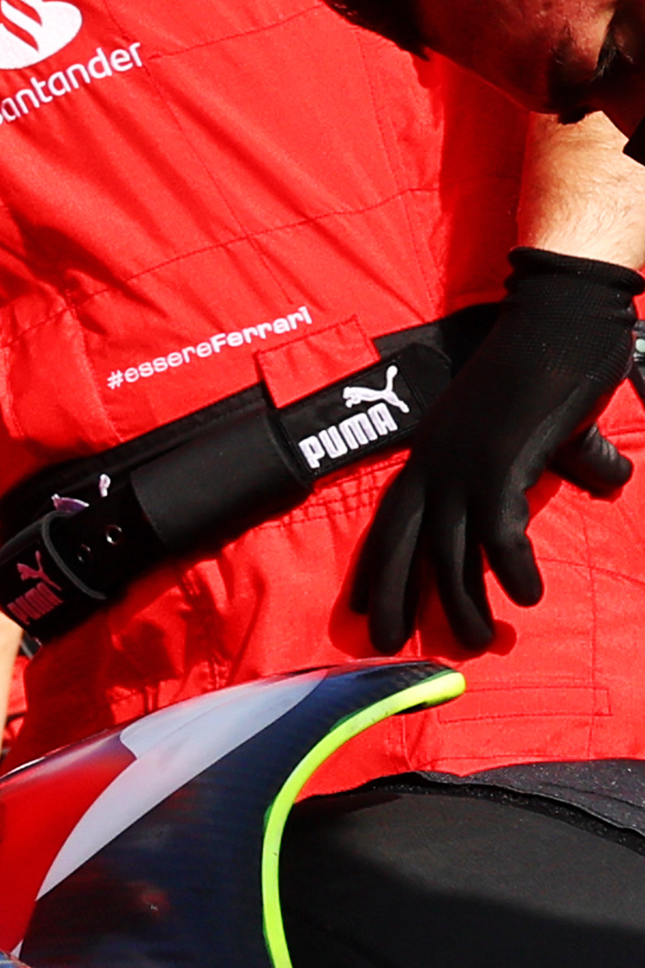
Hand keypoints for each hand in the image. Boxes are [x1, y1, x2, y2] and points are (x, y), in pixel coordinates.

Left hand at [351, 248, 642, 655]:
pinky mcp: (501, 462)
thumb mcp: (534, 426)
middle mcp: (435, 462)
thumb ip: (555, 460)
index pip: (390, 520)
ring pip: (450, 551)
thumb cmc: (548, 366)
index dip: (375, 566)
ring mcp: (464, 463)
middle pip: (403, 544)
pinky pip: (498, 532)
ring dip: (465, 602)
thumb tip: (606, 479)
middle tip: (391, 648)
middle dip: (395, 598)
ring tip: (480, 642)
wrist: (558, 319)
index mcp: (432, 453)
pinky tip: (528, 596)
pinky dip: (512, 568)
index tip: (361, 609)